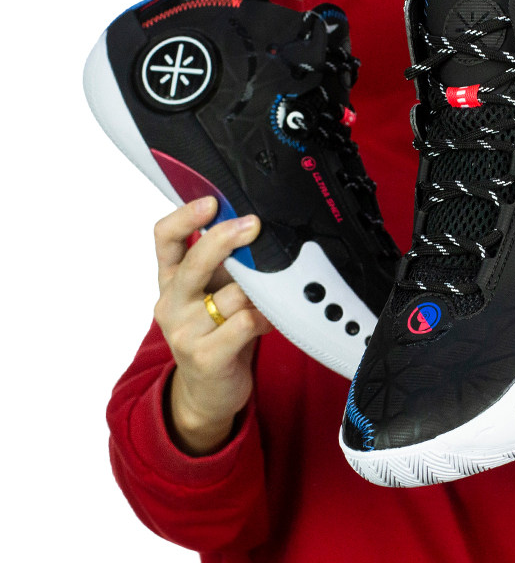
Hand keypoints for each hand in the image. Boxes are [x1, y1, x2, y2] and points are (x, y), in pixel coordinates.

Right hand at [153, 197, 272, 455]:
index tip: (212, 201)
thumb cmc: (216, 331)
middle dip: (224, 239)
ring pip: (230, 294)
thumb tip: (254, 228)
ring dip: (257, 288)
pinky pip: (243, 323)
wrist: (208, 391)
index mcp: (172, 280)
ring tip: (272, 290)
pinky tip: (271, 317)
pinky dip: (264, 316)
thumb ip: (224, 264)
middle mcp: (172, 302)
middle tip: (252, 225)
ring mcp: (185, 332)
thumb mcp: (212, 292)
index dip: (185, 216)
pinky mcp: (205, 357)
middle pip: (193, 262)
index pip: (165, 239)